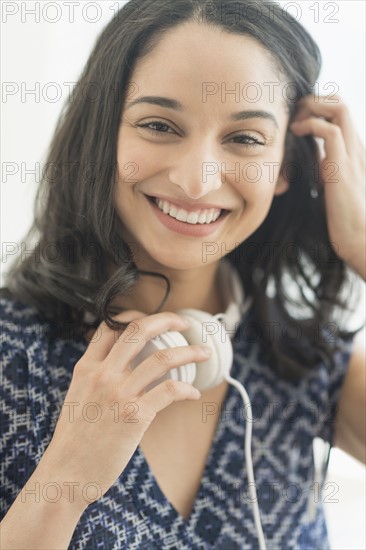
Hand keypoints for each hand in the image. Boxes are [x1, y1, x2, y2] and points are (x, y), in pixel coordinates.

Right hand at [39, 310, 210, 510]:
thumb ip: (97, 377)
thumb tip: (123, 368)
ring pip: (162, 358)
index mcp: (86, 368)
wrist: (66, 474)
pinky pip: (170, 390)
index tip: (152, 320)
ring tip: (204, 353)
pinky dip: (187, 388)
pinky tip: (193, 392)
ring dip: (190, 352)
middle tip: (183, 323)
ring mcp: (119, 393)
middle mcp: (103, 374)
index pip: (109, 326)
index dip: (134, 315)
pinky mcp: (135, 415)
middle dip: (167, 320)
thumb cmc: (74, 440)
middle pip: (138, 330)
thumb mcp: (77, 397)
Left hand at [290, 95, 365, 278]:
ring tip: (295, 123)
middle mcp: (355, 146)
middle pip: (341, 102)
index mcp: (352, 150)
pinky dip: (310, 125)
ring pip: (339, 107)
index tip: (297, 118)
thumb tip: (310, 161)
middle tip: (294, 115)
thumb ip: (325, 168)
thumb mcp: (332, 184)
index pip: (340, 113)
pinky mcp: (342, 166)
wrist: (359, 237)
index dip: (318, 107)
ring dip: (312, 106)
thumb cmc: (344, 217)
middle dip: (314, 99)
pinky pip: (330, 131)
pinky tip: (297, 135)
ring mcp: (351, 154)